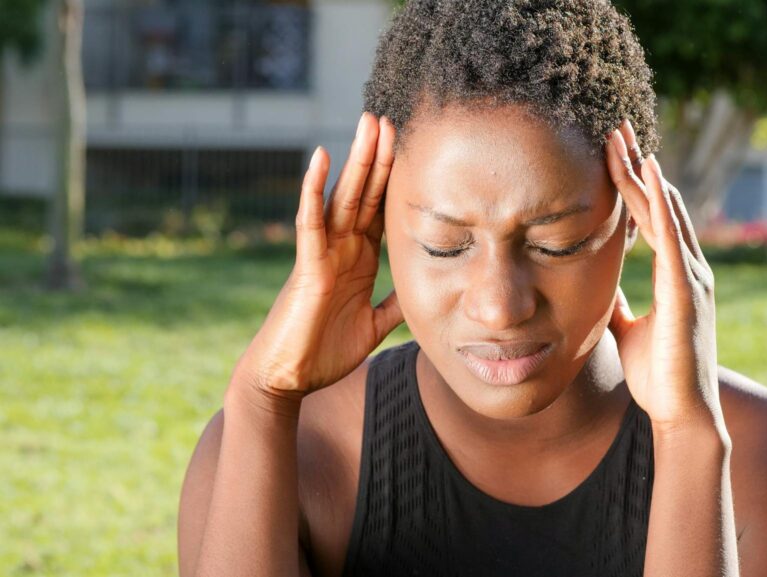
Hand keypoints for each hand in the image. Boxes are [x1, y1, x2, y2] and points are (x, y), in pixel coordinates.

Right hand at [231, 112, 403, 402]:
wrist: (287, 380)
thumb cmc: (324, 352)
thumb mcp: (373, 326)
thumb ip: (395, 305)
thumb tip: (422, 294)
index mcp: (358, 259)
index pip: (381, 210)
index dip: (396, 180)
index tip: (413, 147)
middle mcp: (341, 249)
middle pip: (364, 193)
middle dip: (379, 156)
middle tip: (391, 117)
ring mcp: (323, 253)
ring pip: (342, 197)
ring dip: (356, 159)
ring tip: (368, 122)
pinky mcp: (307, 267)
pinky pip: (311, 221)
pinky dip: (314, 189)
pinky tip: (321, 157)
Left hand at [604, 119, 721, 434]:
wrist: (680, 415)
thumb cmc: (658, 376)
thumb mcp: (628, 328)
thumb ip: (617, 303)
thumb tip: (598, 287)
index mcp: (674, 274)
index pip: (650, 216)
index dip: (632, 182)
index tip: (612, 150)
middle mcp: (687, 268)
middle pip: (659, 203)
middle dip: (637, 164)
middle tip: (615, 126)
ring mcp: (690, 277)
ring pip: (665, 213)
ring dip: (644, 174)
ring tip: (623, 138)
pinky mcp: (686, 292)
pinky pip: (671, 240)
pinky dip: (661, 206)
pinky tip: (649, 176)